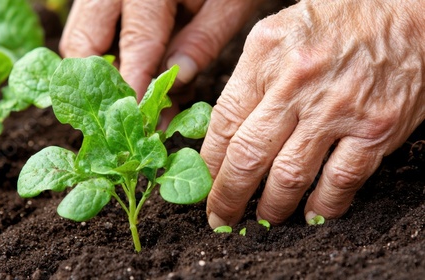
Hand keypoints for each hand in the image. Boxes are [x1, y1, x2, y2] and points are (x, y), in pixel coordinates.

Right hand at [60, 0, 261, 96]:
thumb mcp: (229, 2)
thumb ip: (203, 40)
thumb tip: (176, 81)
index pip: (135, 46)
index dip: (136, 89)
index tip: (141, 122)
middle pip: (83, 44)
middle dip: (102, 84)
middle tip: (130, 111)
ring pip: (79, 35)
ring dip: (101, 69)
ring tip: (134, 92)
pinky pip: (88, 25)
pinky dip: (105, 50)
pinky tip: (132, 66)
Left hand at [202, 0, 424, 226]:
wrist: (409, 14)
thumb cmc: (338, 22)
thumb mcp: (280, 32)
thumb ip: (250, 78)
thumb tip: (226, 132)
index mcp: (266, 54)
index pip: (224, 121)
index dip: (209, 162)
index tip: (205, 181)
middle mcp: (297, 82)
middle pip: (249, 155)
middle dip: (228, 196)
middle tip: (220, 217)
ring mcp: (338, 108)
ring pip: (290, 176)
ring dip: (271, 208)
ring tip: (261, 220)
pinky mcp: (375, 129)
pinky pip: (340, 181)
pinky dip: (323, 207)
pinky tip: (310, 216)